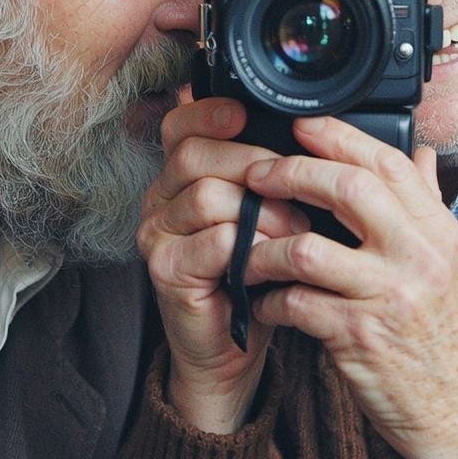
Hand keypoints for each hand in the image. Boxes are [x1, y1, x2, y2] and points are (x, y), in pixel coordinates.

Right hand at [137, 97, 307, 433]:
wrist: (232, 347)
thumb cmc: (252, 273)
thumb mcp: (259, 210)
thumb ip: (262, 171)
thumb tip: (301, 129)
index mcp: (178, 174)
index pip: (178, 124)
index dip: (208, 112)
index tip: (244, 114)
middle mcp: (158, 198)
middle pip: (193, 154)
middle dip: (251, 164)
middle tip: (293, 191)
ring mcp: (156, 234)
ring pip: (206, 195)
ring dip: (260, 210)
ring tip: (292, 229)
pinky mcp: (165, 270)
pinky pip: (213, 240)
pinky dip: (251, 246)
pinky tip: (272, 258)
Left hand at [238, 118, 457, 458]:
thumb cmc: (451, 333)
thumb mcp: (452, 260)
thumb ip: (428, 202)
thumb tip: (419, 152)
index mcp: (436, 231)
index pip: (386, 162)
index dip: (338, 135)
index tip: (301, 124)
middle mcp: (415, 256)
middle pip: (346, 188)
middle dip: (292, 172)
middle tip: (257, 174)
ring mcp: (387, 296)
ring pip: (306, 248)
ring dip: (265, 246)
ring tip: (249, 250)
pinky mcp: (358, 337)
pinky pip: (296, 304)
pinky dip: (270, 299)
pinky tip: (263, 300)